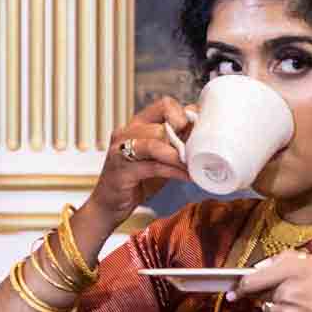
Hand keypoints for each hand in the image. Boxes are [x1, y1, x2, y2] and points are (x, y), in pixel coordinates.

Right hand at [88, 96, 194, 223]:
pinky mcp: (122, 171)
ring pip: (156, 143)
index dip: (184, 115)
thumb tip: (203, 130)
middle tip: (202, 152)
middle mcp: (126, 133)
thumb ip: (175, 143)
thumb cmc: (136, 181)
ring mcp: (121, 151)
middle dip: (185, 139)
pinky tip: (188, 177)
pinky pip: (153, 166)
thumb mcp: (159, 158)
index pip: (164, 105)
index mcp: (136, 124)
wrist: (108, 206)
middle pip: (162, 125)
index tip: (199, 130)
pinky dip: (174, 171)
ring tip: (195, 165)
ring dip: (180, 156)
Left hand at [229, 251, 311, 311]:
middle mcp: (285, 292)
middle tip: (297, 294)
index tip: (235, 289)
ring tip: (308, 307)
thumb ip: (287, 261)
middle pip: (261, 294)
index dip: (241, 285)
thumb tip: (262, 267)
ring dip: (280, 307)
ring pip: (270, 310)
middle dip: (271, 292)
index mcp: (292, 270)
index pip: (252, 279)